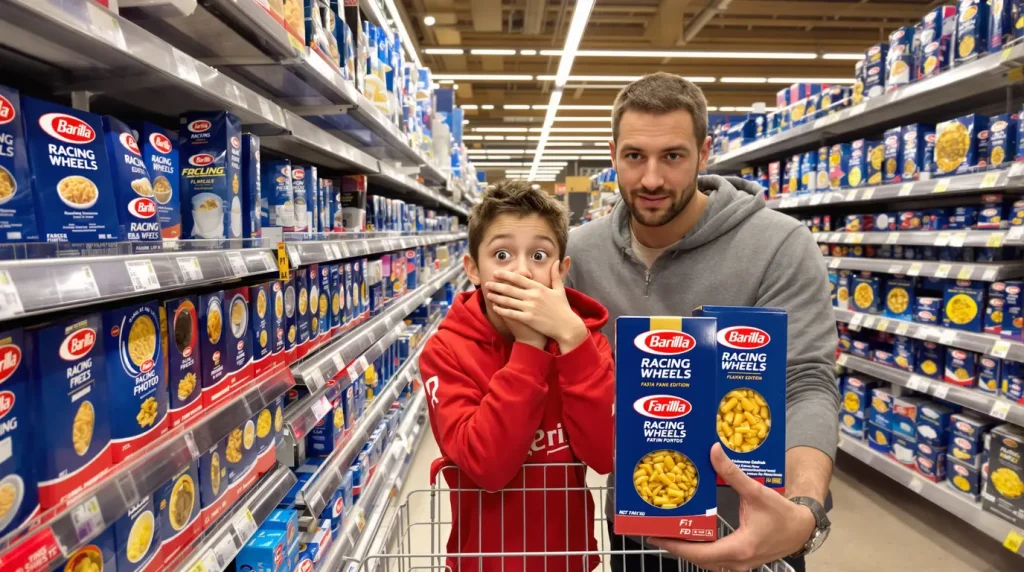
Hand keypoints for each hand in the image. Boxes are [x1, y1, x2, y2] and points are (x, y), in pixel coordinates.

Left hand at [485, 264, 587, 353]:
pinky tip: (495, 308)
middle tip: (487, 283)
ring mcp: (530, 307)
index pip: (519, 279)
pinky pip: (511, 313)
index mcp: (539, 288)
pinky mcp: (528, 318)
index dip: (506, 275)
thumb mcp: (559, 289)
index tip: (496, 273)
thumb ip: (555, 275)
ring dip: (497, 297)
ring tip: (488, 294)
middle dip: (497, 285)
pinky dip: (502, 310)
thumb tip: (556, 261)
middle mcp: (533, 296)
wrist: (566, 326)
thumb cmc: (563, 308)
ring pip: (508, 301)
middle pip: (510, 289)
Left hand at [648, 444, 816, 570]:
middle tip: (657, 531)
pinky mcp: (741, 562)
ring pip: (707, 563)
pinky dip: (701, 551)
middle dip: (676, 547)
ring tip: (669, 533)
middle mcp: (738, 561)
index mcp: (740, 547)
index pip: (701, 553)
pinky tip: (691, 537)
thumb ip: (733, 473)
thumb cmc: (782, 513)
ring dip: (688, 550)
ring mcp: (740, 565)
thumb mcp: (756, 491)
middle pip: (699, 560)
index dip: (676, 546)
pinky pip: (715, 561)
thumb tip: (714, 451)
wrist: (802, 528)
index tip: (657, 536)